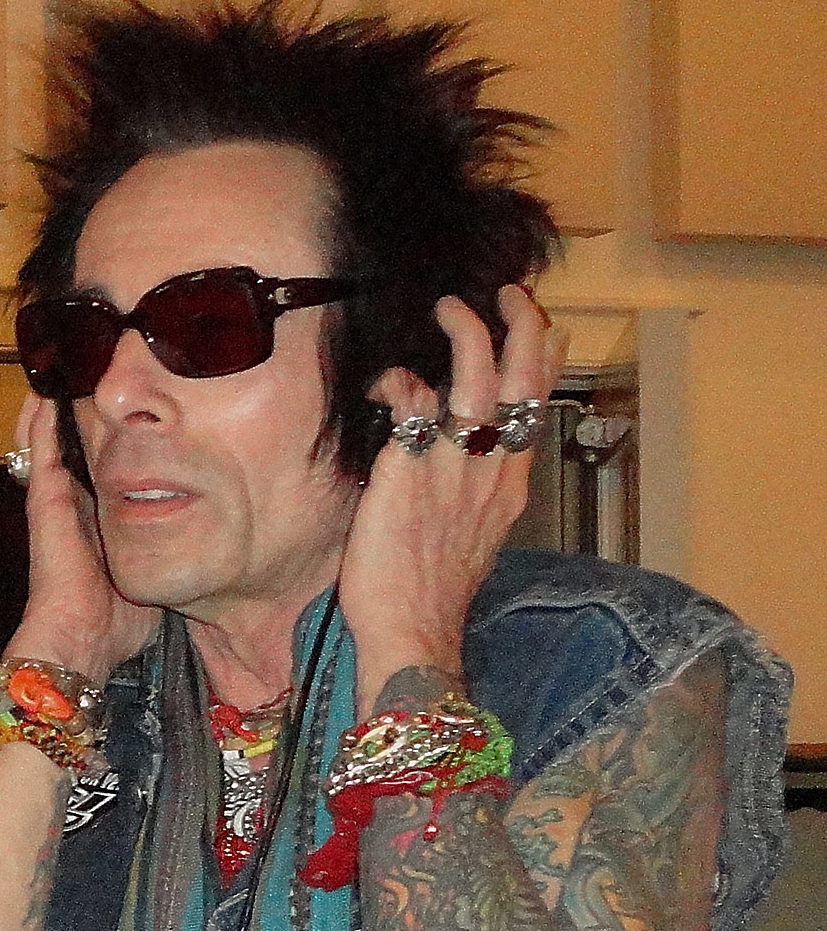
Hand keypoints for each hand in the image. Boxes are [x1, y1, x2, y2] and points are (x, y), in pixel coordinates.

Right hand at [4, 394, 155, 678]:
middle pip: (76, 451)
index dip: (112, 446)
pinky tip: (46, 394)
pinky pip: (41, 451)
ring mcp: (56, 503)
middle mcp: (76, 508)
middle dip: (82, 419)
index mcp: (99, 525)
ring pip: (52, 444)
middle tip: (87, 379)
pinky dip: (41, 422)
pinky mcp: (45, 501)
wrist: (79, 643)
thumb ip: (174, 554)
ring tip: (60, 374)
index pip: (106, 474)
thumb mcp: (156, 577)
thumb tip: (214, 543)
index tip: (125, 417)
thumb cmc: (117, 624)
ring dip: (54, 412)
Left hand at [343, 285, 565, 696]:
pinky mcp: (406, 476)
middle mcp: (489, 471)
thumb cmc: (429, 593)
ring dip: (467, 334)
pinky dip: (400, 383)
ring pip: (476, 381)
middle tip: (510, 294)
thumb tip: (463, 457)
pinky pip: (410, 409)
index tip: (544, 326)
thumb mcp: (471, 536)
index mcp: (507, 486)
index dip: (544, 359)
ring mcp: (451, 471)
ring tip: (453, 308)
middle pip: (523, 382)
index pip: (536, 408)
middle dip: (524, 327)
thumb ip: (473, 491)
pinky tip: (385, 379)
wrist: (414, 635)